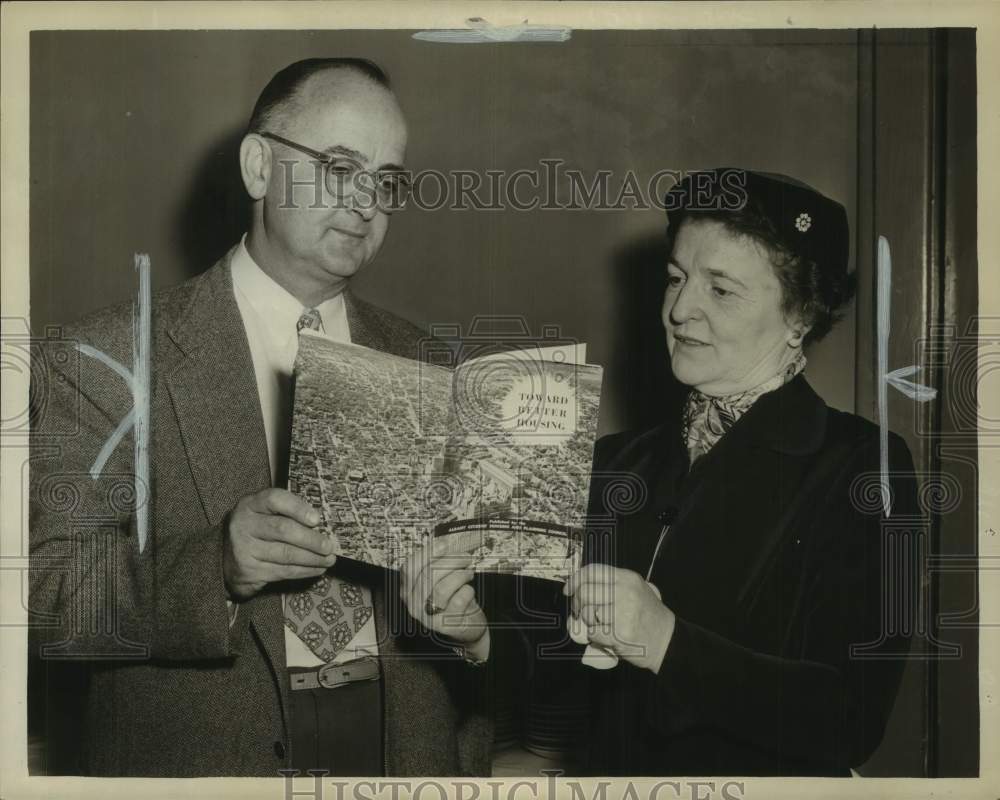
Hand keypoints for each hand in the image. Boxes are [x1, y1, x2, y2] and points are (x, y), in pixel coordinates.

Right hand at [223, 488, 336, 600]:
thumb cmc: (255, 531)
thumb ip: (286, 514)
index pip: (274, 499)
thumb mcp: (262, 514)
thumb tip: (321, 524)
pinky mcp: (249, 570)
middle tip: (329, 545)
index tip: (317, 519)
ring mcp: (244, 548)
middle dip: (311, 539)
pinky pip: (283, 571)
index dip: (297, 508)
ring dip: (312, 558)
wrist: (223, 559)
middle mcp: (244, 524)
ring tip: (329, 559)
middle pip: (283, 529)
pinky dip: (304, 571)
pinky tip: (317, 569)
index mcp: (250, 504)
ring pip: (286, 554)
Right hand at [400, 539, 488, 660]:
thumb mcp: (440, 581)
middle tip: (466, 558)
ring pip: (442, 588)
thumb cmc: (453, 599)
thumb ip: (437, 563)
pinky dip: (467, 591)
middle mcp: (413, 604)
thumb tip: (444, 541)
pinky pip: (458, 601)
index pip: (410, 567)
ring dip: (460, 575)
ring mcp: (428, 616)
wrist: (465, 626)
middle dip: (451, 561)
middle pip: (428, 575)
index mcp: (408, 590)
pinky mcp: (445, 624)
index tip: (445, 544)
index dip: (428, 552)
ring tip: (468, 573)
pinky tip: (469, 591)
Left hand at [564, 563, 674, 673]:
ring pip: (587, 613)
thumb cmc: (649, 615)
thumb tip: (579, 585)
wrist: (668, 640)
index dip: (576, 579)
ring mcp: (623, 613)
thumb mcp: (636, 589)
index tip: (569, 589)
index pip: (592, 571)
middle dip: (577, 604)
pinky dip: (595, 636)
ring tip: (599, 624)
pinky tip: (607, 635)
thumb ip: (611, 584)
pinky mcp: (620, 634)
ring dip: (588, 622)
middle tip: (580, 611)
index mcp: (628, 578)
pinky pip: (593, 633)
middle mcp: (625, 592)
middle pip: (585, 592)